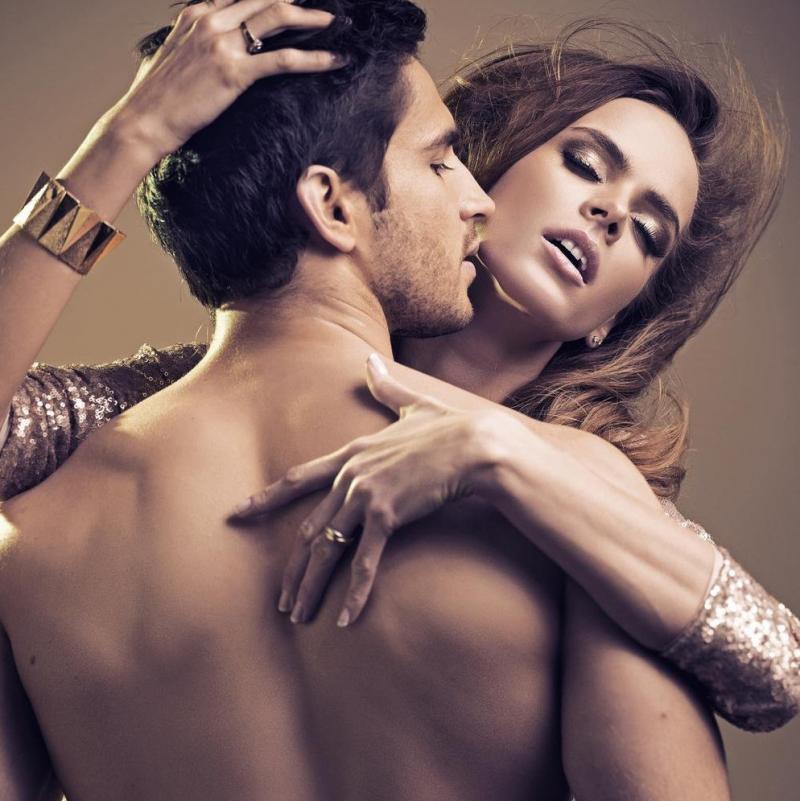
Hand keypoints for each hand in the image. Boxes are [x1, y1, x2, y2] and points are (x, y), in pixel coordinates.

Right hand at [108, 0, 345, 162]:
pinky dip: (315, 58)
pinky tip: (337, 60)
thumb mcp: (171, 56)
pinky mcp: (235, 72)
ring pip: (278, 17)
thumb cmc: (155, 98)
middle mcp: (210, 20)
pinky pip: (284, 59)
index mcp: (195, 13)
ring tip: (339, 22)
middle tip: (326, 3)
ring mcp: (223, 44)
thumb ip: (193, 42)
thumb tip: (203, 50)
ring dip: (314, 18)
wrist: (142, 121)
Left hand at [231, 354, 522, 627]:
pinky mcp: (387, 514)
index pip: (299, 478)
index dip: (267, 498)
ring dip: (311, 586)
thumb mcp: (413, 404)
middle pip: (309, 527)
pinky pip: (364, 562)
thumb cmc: (449, 427)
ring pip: (326, 548)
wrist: (475, 444)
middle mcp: (350, 475)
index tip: (238, 514)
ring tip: (298, 615)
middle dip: (292, 567)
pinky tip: (345, 619)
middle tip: (279, 599)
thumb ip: (386, 386)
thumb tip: (370, 359)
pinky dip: (354, 593)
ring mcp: (365, 494)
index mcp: (352, 453)